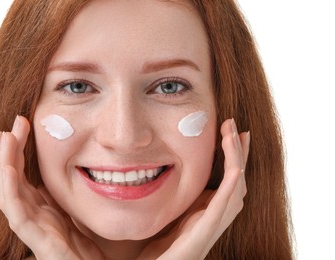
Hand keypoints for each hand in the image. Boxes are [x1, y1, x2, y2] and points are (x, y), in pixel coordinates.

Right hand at [0, 116, 103, 259]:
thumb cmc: (82, 247)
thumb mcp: (72, 212)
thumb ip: (60, 196)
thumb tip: (62, 170)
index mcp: (41, 208)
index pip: (23, 174)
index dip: (18, 151)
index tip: (19, 126)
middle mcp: (33, 215)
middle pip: (13, 179)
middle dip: (10, 150)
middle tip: (12, 123)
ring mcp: (33, 228)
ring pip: (10, 192)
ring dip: (6, 164)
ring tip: (5, 138)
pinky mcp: (39, 242)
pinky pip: (18, 215)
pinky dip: (10, 191)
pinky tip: (9, 170)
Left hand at [139, 119, 249, 259]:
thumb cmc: (162, 245)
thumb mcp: (175, 210)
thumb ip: (183, 194)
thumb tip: (174, 167)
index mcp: (209, 209)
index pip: (228, 177)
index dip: (232, 155)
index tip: (230, 132)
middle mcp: (216, 215)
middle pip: (238, 178)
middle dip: (239, 151)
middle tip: (237, 127)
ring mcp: (214, 223)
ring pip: (237, 186)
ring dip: (238, 158)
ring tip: (235, 133)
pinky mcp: (207, 230)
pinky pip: (226, 203)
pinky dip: (234, 183)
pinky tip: (236, 166)